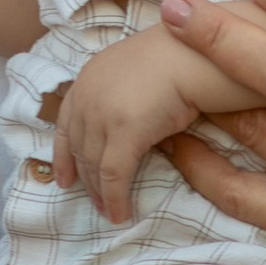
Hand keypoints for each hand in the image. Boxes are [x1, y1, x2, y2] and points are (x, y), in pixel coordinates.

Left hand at [49, 26, 218, 222]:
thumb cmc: (183, 57)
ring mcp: (103, 111)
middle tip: (94, 203)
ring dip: (100, 194)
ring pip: (94, 165)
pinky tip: (120, 214)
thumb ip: (122, 94)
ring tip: (109, 213)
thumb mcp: (139, 72)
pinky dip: (115, 198)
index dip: (63, 155)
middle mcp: (88, 93)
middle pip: (79, 148)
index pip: (65, 123)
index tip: (64, 179)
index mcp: (90, 76)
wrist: (203, 50)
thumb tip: (126, 124)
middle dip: (85, 180)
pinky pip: (113, 174)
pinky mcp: (123, 130)